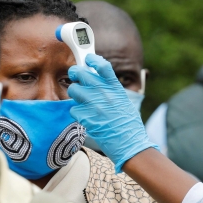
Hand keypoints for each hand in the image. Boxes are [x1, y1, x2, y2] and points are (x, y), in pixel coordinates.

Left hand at [68, 54, 156, 171]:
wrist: (129, 143)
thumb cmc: (129, 124)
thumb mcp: (123, 101)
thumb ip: (110, 90)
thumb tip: (97, 82)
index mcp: (115, 87)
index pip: (101, 65)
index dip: (92, 59)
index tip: (88, 59)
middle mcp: (103, 92)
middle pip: (80, 73)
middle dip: (75, 73)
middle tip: (76, 77)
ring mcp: (93, 104)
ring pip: (73, 90)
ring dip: (76, 94)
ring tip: (83, 101)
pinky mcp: (86, 117)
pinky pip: (73, 109)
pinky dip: (78, 112)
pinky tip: (86, 116)